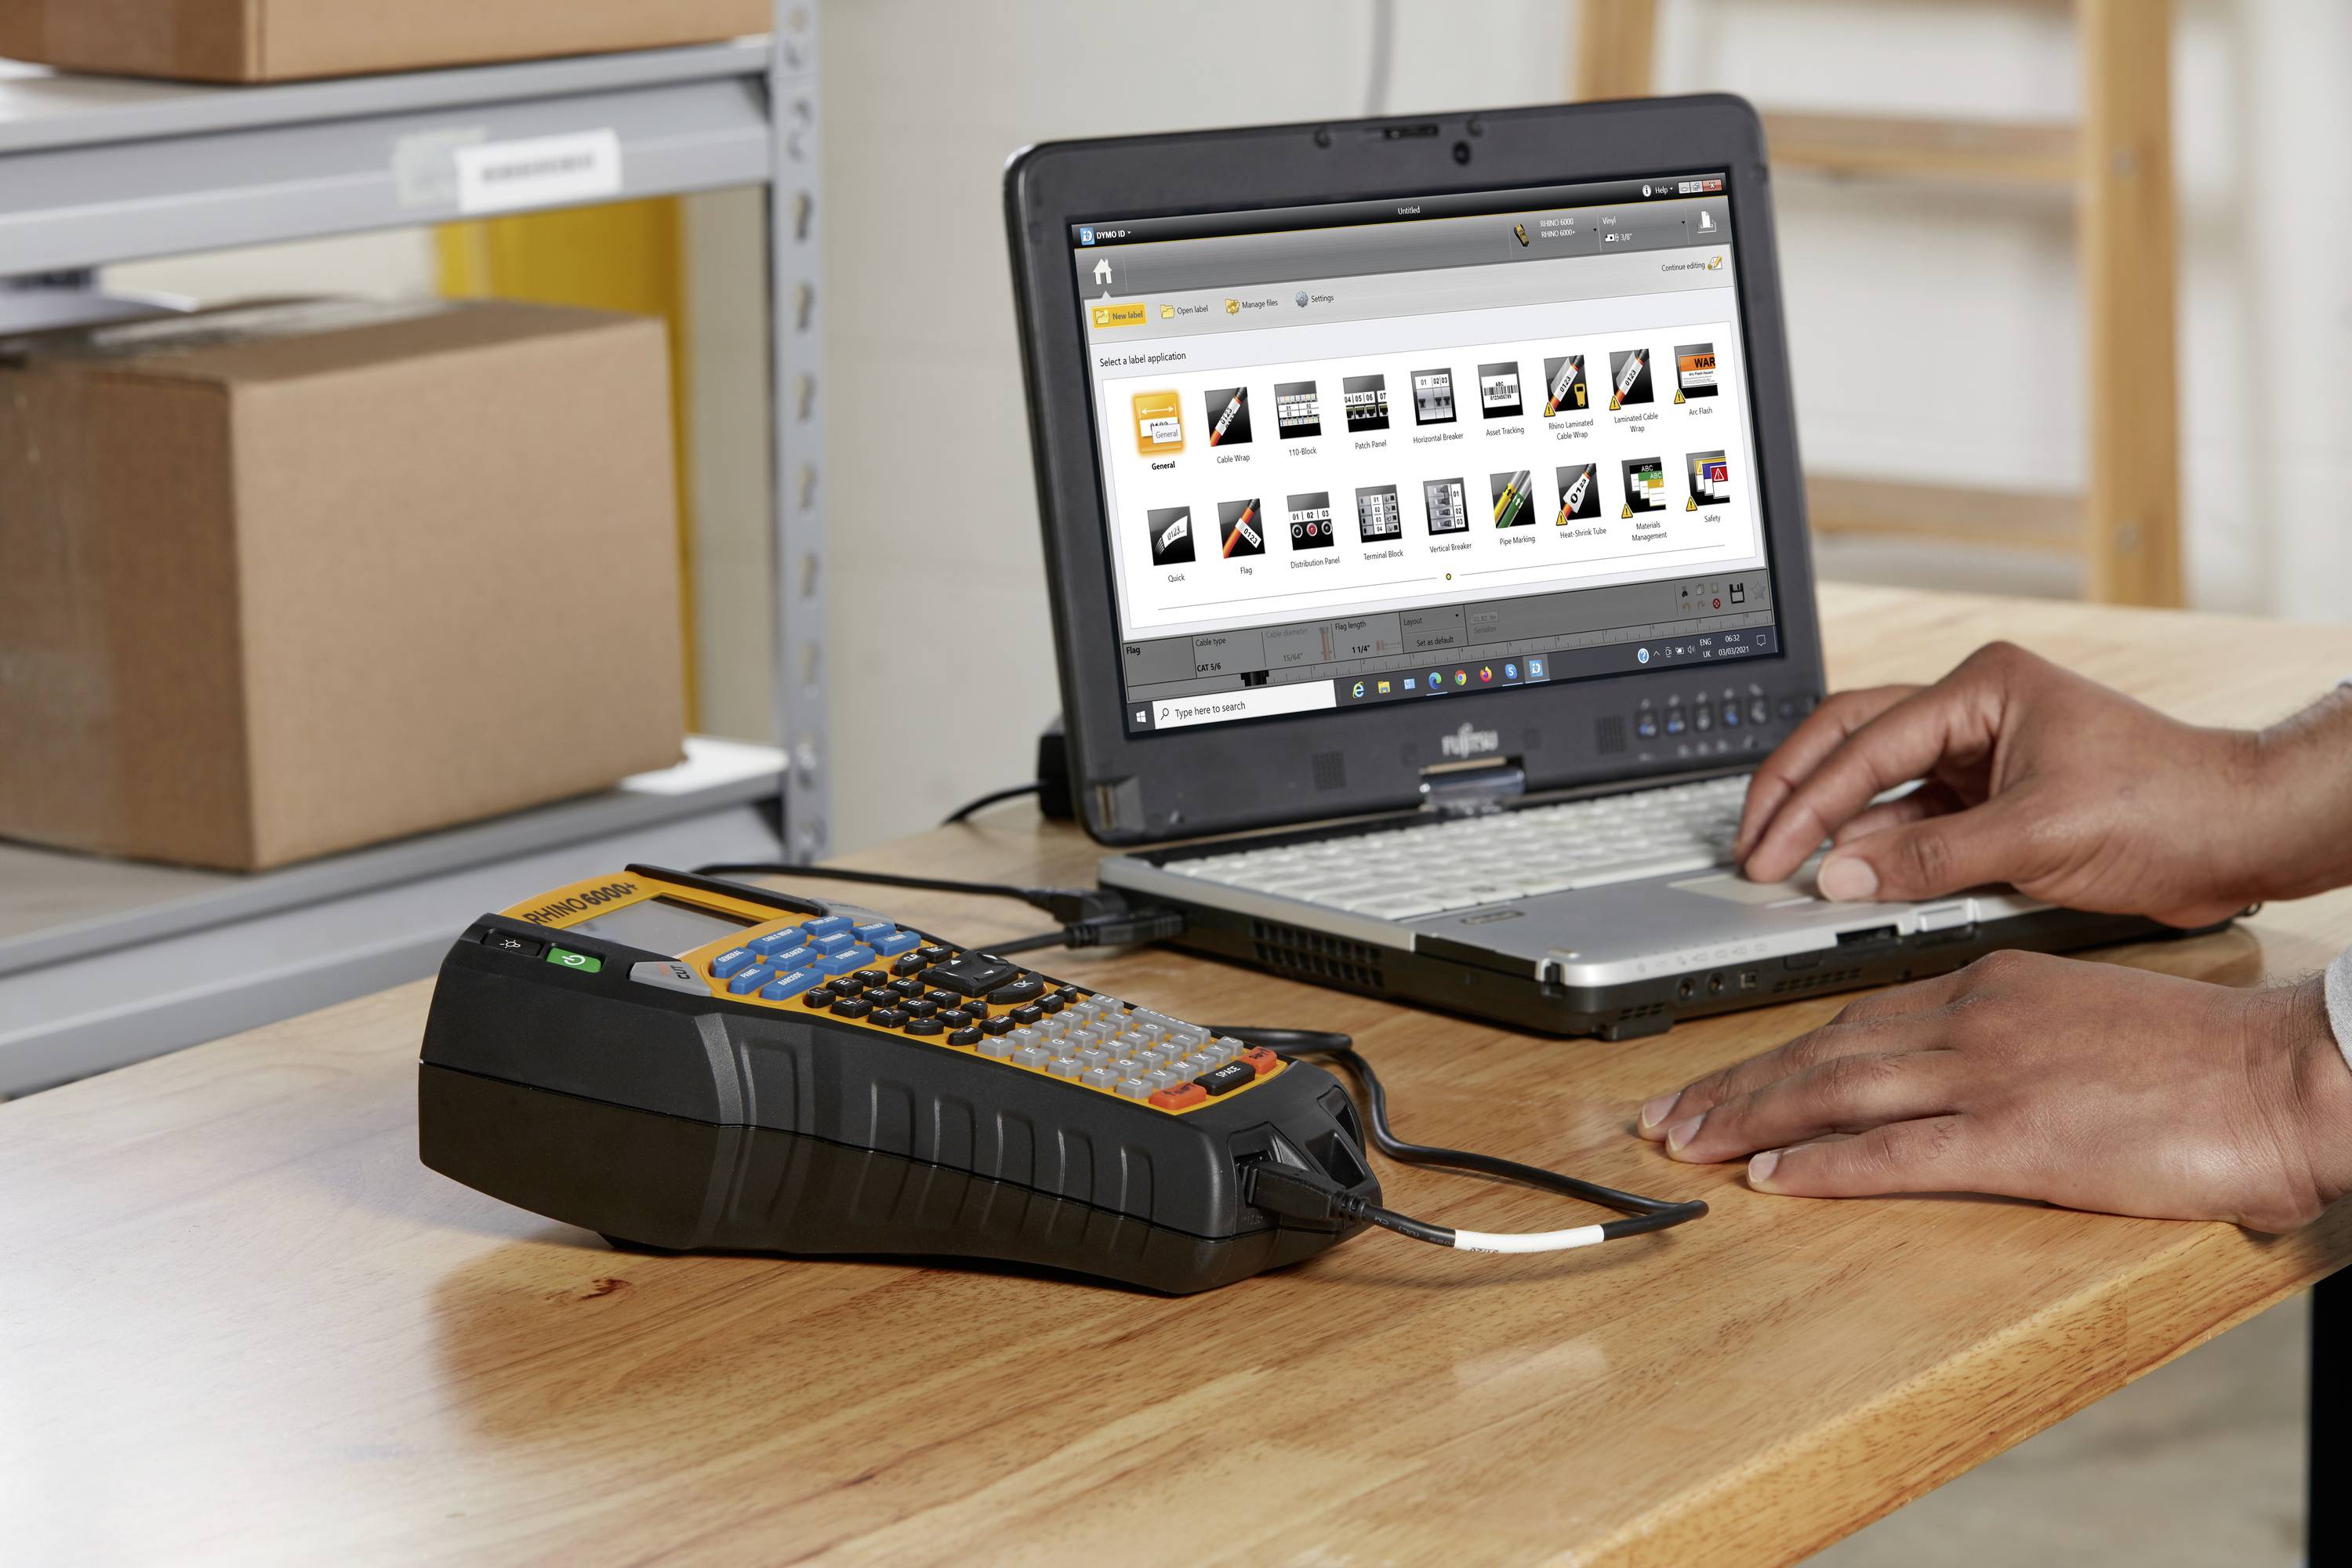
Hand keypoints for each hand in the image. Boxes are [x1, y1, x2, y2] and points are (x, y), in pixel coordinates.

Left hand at [1633, 951, 2351, 1232]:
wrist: (2285, 1070)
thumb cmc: (2198, 1057)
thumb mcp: (2078, 1021)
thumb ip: (2007, 1038)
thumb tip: (1953, 1073)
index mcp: (1987, 985)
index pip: (1852, 1017)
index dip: (1775, 1051)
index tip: (1720, 1078)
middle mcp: (1972, 1019)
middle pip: (1823, 1050)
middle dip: (1735, 1086)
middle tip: (1665, 1115)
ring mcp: (1991, 1076)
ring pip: (1837, 1093)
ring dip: (1750, 1121)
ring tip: (1687, 1145)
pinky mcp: (2019, 1137)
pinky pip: (1897, 1154)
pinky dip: (1825, 1166)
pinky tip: (1773, 1180)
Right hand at [1734, 642, 2351, 926]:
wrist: (2241, 836)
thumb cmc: (2167, 807)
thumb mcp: (2037, 835)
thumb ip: (1929, 857)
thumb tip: (1842, 876)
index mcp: (1982, 688)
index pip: (1866, 742)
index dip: (1807, 802)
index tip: (1770, 852)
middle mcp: (1975, 711)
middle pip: (1850, 741)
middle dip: (1796, 795)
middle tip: (1752, 845)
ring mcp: (1982, 756)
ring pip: (1879, 784)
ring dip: (1837, 828)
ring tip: (1790, 872)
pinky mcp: (1993, 801)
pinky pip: (1915, 821)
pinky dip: (1881, 852)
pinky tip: (1852, 881)